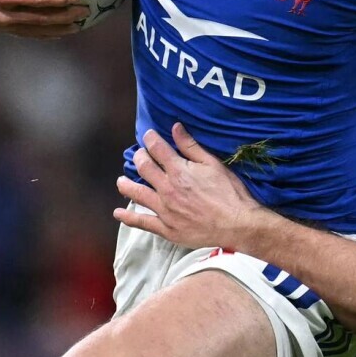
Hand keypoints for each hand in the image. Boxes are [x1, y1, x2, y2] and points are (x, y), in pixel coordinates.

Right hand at [0, 0, 89, 36]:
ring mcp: (2, 24)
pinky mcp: (2, 28)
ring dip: (58, 29)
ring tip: (78, 25)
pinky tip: (60, 32)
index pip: (35, 0)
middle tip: (85, 11)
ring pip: (35, 30)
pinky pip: (27, 33)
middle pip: (40, 19)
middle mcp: (3, 14)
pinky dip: (45, 34)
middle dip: (64, 16)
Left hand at [113, 124, 267, 248]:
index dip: (151, 139)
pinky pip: (142, 222)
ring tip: (121, 182)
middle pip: (144, 168)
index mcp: (179, 171)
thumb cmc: (230, 193)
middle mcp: (167, 188)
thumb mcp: (213, 165)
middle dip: (139, 158)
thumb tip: (175, 128)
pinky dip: (128, 218)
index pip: (157, 149)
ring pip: (137, 194)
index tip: (148, 135)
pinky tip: (118, 213)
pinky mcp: (166, 228)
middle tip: (139, 156)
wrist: (237, 224)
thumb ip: (191, 147)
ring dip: (126, 185)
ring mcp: (164, 210)